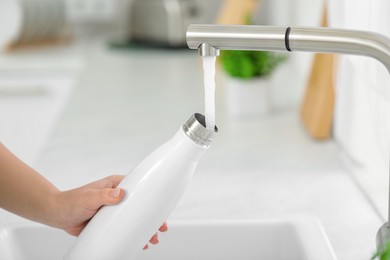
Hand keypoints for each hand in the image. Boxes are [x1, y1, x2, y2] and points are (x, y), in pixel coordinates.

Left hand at [53, 175, 167, 248]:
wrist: (57, 214)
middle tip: (160, 228)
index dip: (151, 199)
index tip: (160, 209)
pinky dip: (132, 235)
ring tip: (152, 239)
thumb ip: (104, 195)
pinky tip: (138, 243)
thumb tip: (120, 194)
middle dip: (151, 218)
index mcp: (115, 185)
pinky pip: (123, 228)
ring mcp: (113, 210)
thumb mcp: (89, 197)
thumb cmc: (71, 201)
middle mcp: (116, 196)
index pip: (139, 189)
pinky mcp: (108, 222)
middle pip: (140, 206)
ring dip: (144, 228)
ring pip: (133, 219)